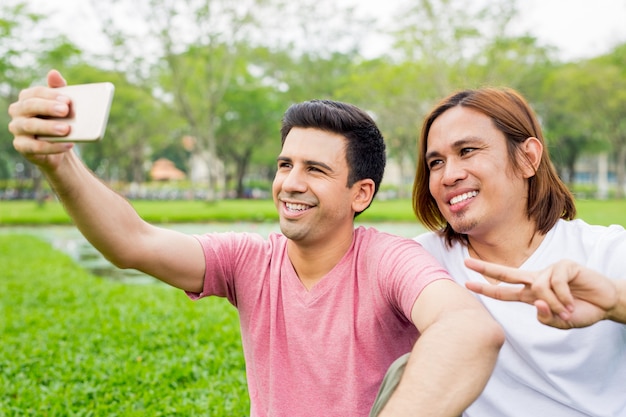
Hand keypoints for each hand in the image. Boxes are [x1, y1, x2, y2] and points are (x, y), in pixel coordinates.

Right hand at [8, 69, 73, 168]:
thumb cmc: (59, 120)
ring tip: (67, 129)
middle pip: (30, 106)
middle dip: (48, 108)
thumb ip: (58, 89)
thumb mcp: (61, 104)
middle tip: (66, 110)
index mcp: (26, 98)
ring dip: (49, 127)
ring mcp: (17, 129)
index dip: (50, 95)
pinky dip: (52, 146)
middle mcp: (17, 111)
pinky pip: (35, 147)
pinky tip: (68, 144)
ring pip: (30, 126)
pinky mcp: (21, 146)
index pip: (35, 93)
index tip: (67, 100)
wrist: (59, 145)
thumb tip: (54, 73)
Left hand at [464, 257, 618, 328]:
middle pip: (506, 273)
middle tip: (465, 262)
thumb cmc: (581, 311)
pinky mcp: (564, 266)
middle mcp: (536, 280)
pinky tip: (572, 301)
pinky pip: (556, 283)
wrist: (606, 304)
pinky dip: (564, 296)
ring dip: (554, 304)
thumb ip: (545, 318)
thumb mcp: (560, 322)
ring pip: (539, 287)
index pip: (504, 291)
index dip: (486, 289)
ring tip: (567, 311)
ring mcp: (550, 271)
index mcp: (531, 294)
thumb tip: (535, 304)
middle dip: (485, 268)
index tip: (466, 284)